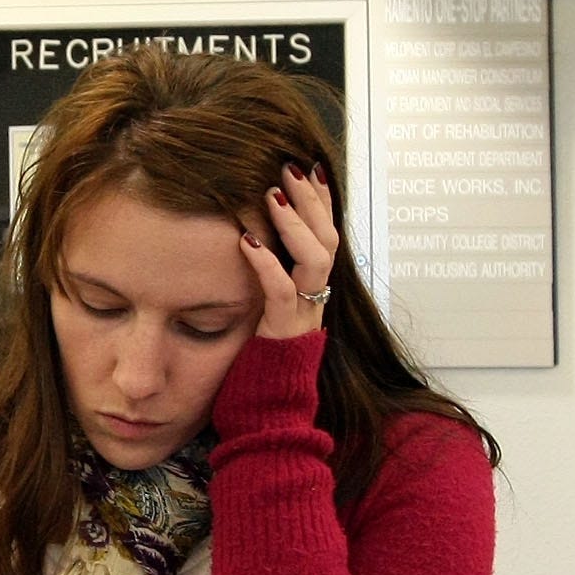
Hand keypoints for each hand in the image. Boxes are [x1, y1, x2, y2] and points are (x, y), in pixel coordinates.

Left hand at [239, 165, 337, 340]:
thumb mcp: (268, 307)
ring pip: (315, 260)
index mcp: (314, 289)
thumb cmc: (260, 356)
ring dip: (294, 223)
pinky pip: (282, 292)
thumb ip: (270, 276)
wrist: (268, 407)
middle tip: (290, 166)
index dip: (322, 201)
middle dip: (311, 200)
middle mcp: (316, 297)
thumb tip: (249, 236)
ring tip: (272, 194)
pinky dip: (266, 264)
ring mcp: (304, 314)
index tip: (311, 167)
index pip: (327, 234)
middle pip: (327, 239)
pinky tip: (247, 242)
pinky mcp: (283, 331)